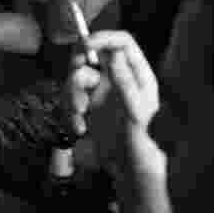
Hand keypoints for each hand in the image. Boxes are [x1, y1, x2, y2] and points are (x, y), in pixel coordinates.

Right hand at [65, 30, 164, 190]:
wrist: (130, 174)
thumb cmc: (143, 145)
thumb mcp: (137, 114)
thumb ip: (126, 83)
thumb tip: (114, 55)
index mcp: (137, 75)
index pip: (121, 42)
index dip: (103, 38)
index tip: (84, 46)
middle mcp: (117, 80)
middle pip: (90, 57)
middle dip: (78, 70)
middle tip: (77, 86)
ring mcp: (101, 94)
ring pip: (76, 79)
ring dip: (71, 96)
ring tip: (79, 117)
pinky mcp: (88, 110)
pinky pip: (70, 101)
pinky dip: (70, 113)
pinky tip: (79, 129)